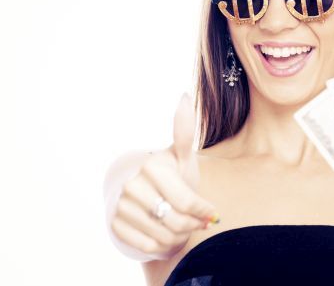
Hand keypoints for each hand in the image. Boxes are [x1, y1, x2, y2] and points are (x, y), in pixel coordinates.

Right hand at [110, 93, 218, 256]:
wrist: (144, 193)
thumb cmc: (171, 176)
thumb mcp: (183, 157)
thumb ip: (185, 131)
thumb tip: (184, 96)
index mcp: (153, 166)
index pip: (188, 202)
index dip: (203, 212)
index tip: (211, 214)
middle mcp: (133, 184)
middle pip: (176, 221)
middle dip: (192, 225)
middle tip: (196, 222)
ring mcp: (121, 204)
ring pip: (163, 236)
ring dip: (178, 236)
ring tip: (180, 225)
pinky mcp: (114, 223)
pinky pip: (147, 245)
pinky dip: (160, 244)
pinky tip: (163, 232)